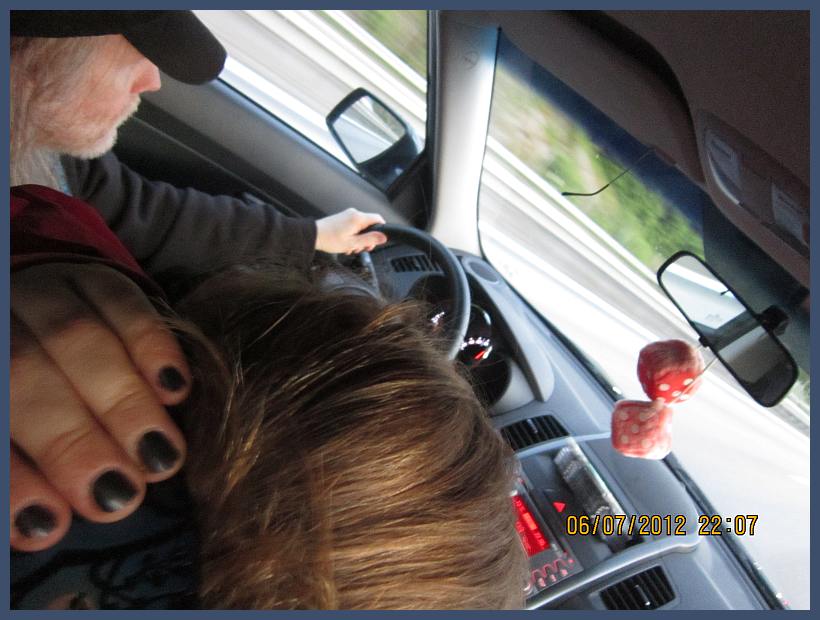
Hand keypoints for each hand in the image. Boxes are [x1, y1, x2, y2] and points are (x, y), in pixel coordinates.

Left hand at [10, 263, 190, 551]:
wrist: (30, 316)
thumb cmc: (22, 399)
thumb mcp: (12, 434)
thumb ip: (20, 470)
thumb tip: (46, 525)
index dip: (13, 478)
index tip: (50, 524)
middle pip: (24, 376)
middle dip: (74, 440)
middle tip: (120, 492)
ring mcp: (42, 292)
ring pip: (79, 339)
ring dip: (124, 402)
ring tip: (161, 455)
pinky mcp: (93, 274)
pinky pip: (125, 302)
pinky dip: (152, 347)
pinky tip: (176, 390)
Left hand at [315, 208, 387, 254]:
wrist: (314, 235)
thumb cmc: (329, 239)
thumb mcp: (352, 243)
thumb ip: (369, 239)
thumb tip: (383, 237)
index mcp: (358, 218)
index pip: (378, 219)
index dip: (381, 231)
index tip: (377, 240)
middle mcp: (354, 213)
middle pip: (370, 225)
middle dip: (368, 238)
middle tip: (361, 247)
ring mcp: (348, 215)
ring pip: (362, 226)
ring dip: (359, 238)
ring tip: (351, 247)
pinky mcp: (343, 218)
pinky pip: (354, 225)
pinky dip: (353, 235)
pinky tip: (347, 243)